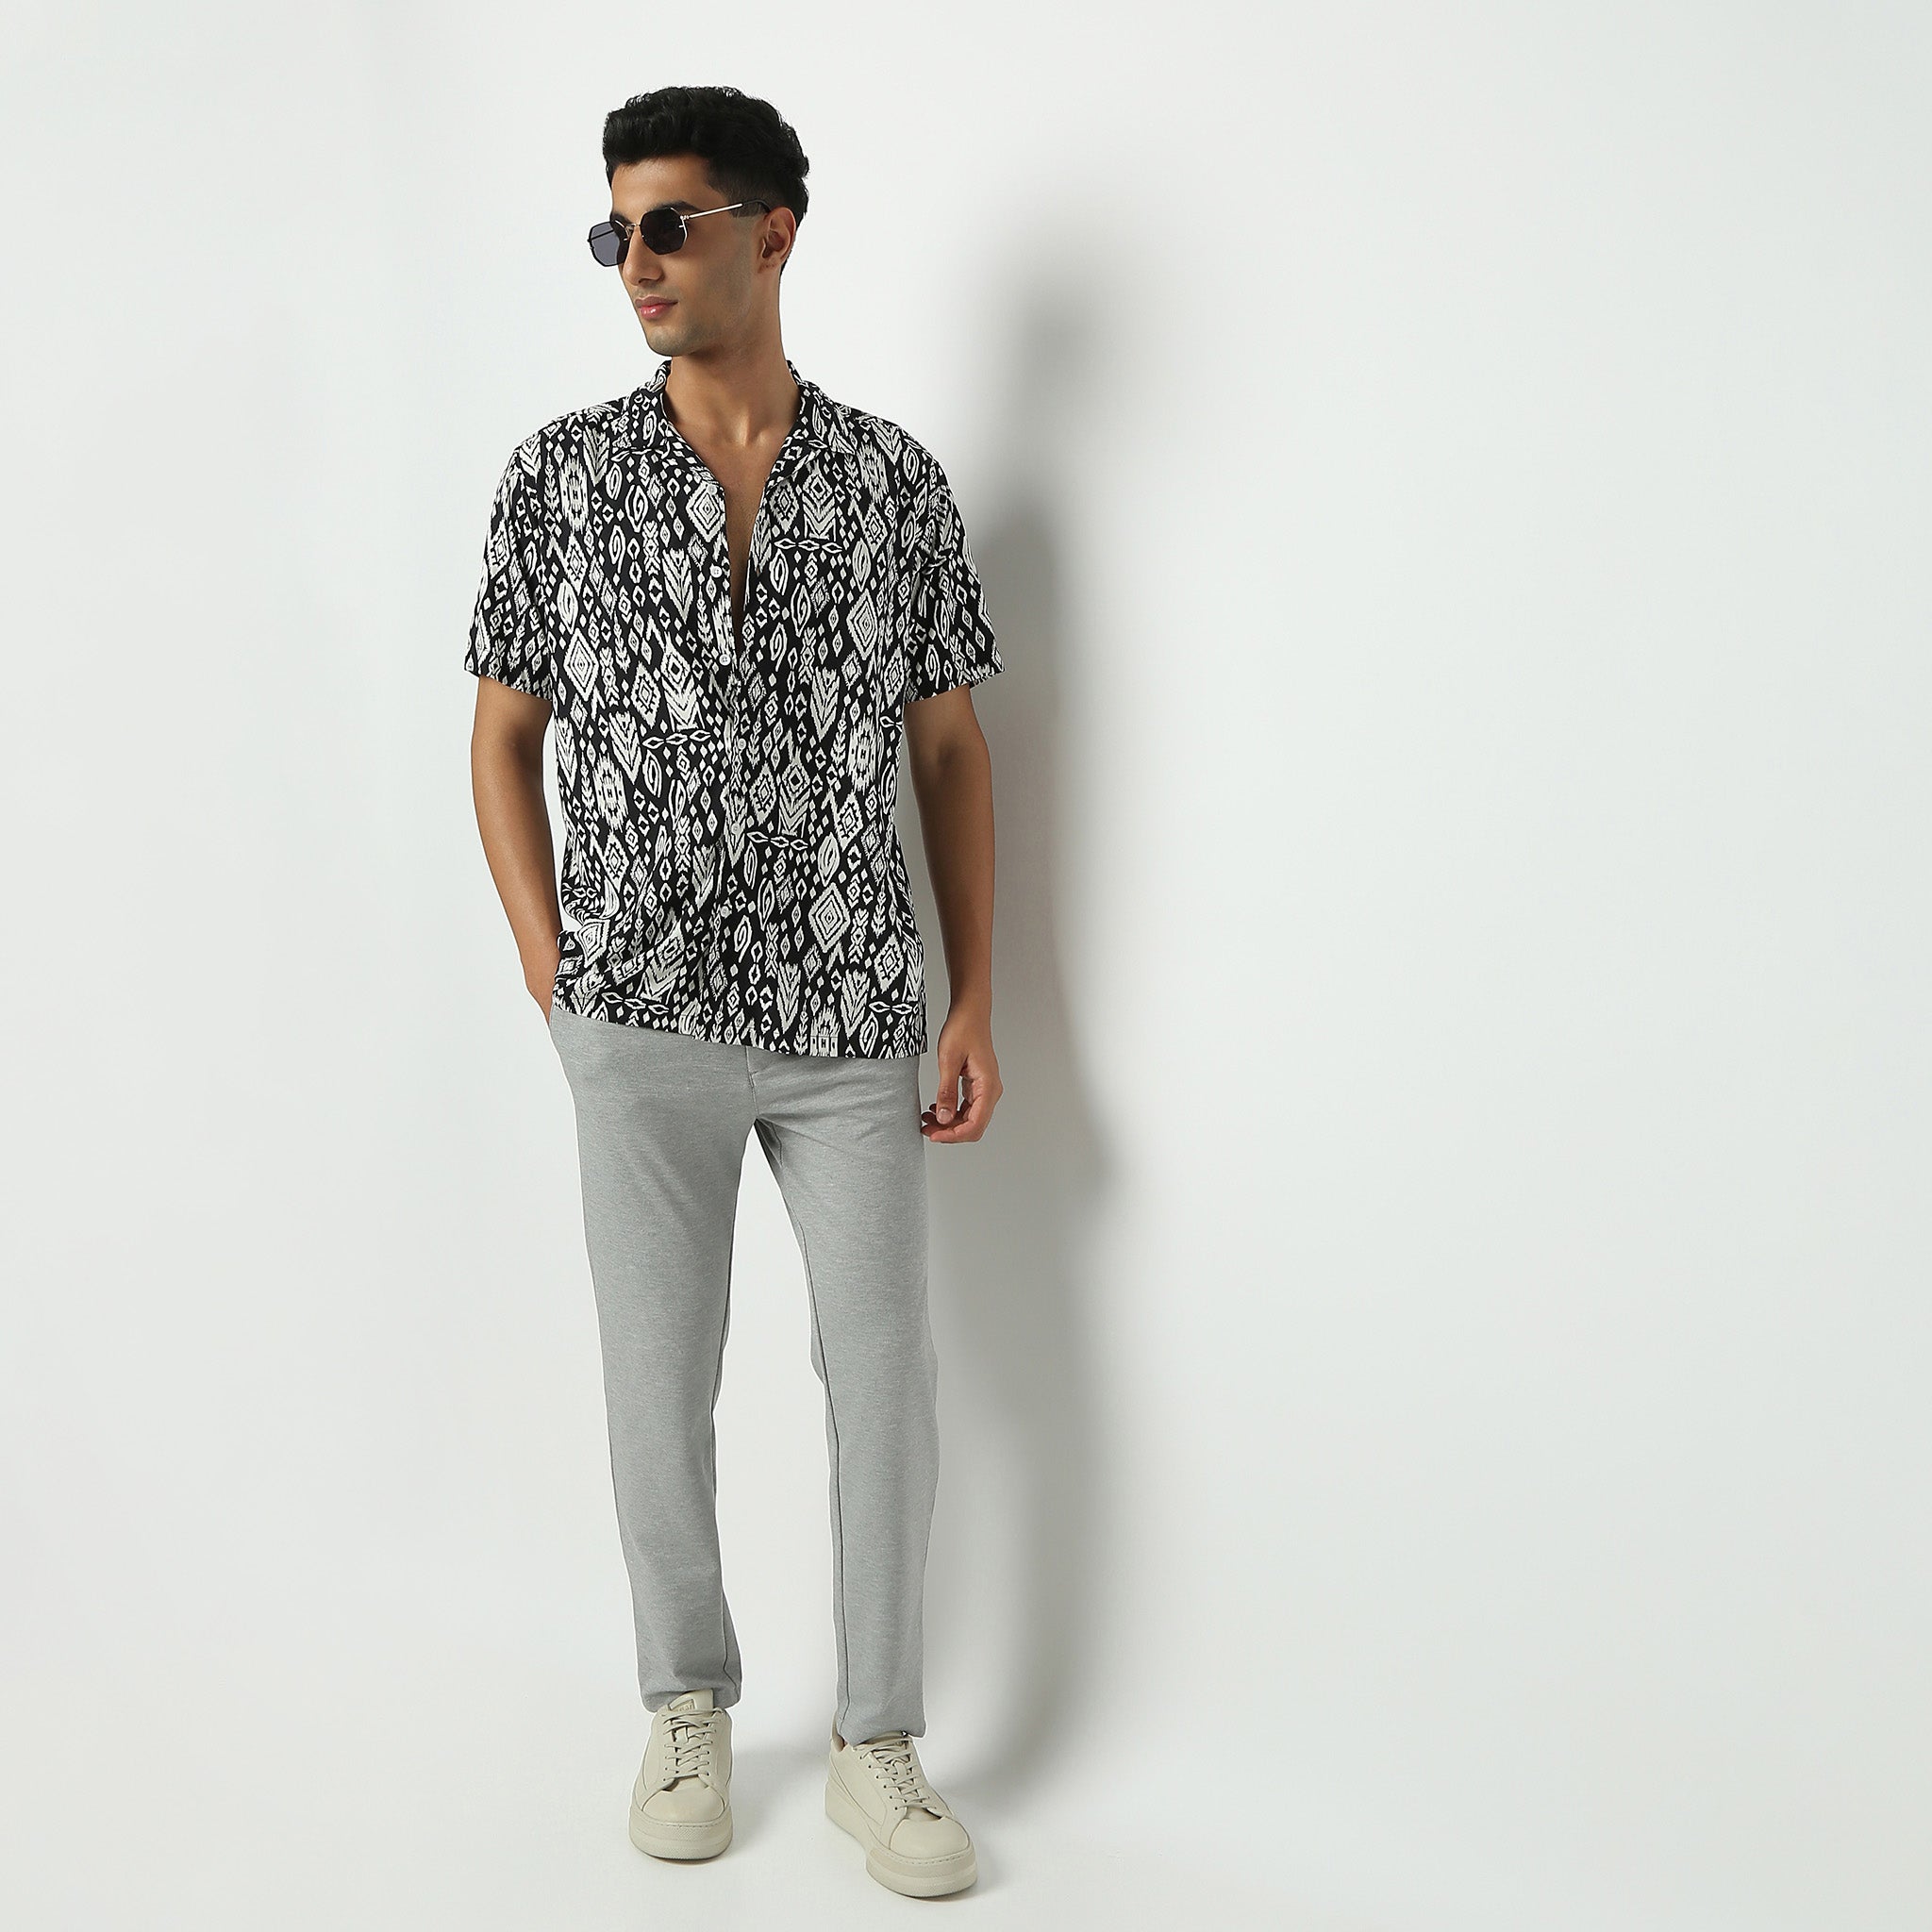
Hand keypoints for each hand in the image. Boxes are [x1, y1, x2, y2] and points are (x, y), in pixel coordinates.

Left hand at [922, 1008, 999, 1141]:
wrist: (970, 1013)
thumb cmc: (963, 1029)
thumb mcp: (948, 1060)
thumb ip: (946, 1091)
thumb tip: (943, 1118)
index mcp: (988, 1086)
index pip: (975, 1124)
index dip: (953, 1135)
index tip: (934, 1135)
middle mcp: (990, 1091)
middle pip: (973, 1126)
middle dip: (949, 1132)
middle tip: (926, 1128)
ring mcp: (985, 1090)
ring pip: (969, 1119)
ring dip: (948, 1124)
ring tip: (927, 1119)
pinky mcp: (977, 1086)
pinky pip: (966, 1108)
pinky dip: (951, 1113)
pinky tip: (934, 1109)